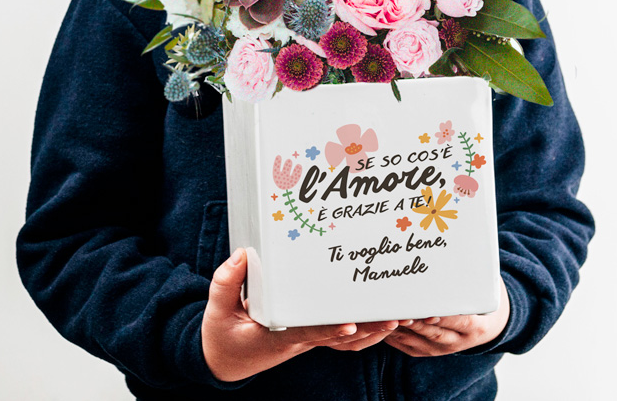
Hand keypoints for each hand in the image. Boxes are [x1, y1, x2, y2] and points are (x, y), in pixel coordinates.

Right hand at [202, 249, 398, 380]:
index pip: (308, 333)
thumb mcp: (217, 311)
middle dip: (369, 329)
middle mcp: (299, 340)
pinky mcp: (309, 334)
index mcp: (278, 337)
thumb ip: (227, 282)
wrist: (225, 360)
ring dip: (373, 331)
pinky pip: (342, 337)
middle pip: (341, 339)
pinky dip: (364, 331)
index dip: (330, 330)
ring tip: (399, 316)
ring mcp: (306, 339)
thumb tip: (242, 255)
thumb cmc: (222, 336)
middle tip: (396, 316)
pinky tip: (381, 319)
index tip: (351, 325)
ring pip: (347, 342)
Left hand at [384, 277, 509, 356]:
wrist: (484, 326)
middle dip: (417, 322)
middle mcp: (458, 341)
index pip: (461, 322)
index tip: (430, 311)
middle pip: (435, 333)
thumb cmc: (479, 297)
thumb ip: (473, 275)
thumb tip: (464, 247)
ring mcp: (441, 348)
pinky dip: (395, 335)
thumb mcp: (485, 288)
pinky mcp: (426, 350)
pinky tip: (383, 323)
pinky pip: (408, 345)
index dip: (445, 317)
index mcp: (476, 327)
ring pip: (418, 340)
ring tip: (388, 316)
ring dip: (402, 329)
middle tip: (401, 311)